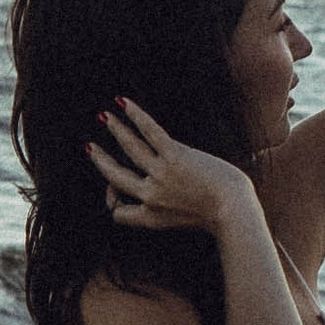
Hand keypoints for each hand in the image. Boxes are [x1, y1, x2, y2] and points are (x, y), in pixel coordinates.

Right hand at [88, 99, 257, 235]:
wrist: (234, 211)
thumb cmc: (221, 215)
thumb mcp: (186, 222)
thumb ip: (170, 210)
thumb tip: (169, 192)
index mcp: (151, 217)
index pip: (118, 213)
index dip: (114, 204)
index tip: (116, 193)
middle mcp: (150, 196)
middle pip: (114, 176)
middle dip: (99, 160)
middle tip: (90, 148)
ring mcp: (160, 174)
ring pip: (128, 147)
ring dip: (114, 129)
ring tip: (105, 117)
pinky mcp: (174, 156)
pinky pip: (148, 131)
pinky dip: (135, 114)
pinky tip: (123, 103)